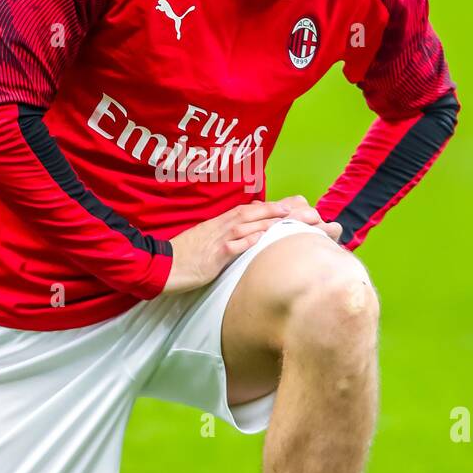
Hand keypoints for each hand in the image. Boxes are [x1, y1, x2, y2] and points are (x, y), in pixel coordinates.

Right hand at [161, 195, 342, 293]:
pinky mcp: (214, 255)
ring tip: (295, 220)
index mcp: (223, 222)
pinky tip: (263, 239)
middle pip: (258, 213)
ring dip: (272, 222)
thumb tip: (248, 235)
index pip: (254, 209)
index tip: (298, 207)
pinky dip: (248, 240)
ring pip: (249, 225)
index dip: (276, 207)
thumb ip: (228, 235)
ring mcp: (219, 239)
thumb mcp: (208, 240)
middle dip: (284, 212)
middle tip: (309, 212)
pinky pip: (233, 245)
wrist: (162, 265)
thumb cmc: (186, 255)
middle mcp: (223, 226)